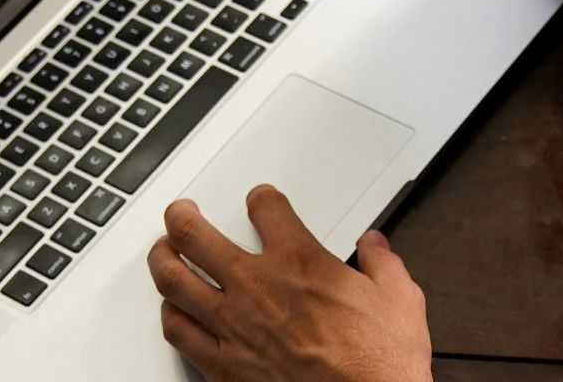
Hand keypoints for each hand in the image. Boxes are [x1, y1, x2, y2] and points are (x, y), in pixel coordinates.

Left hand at [147, 185, 433, 381]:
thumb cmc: (378, 364)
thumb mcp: (400, 298)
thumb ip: (383, 263)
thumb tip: (375, 247)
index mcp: (299, 261)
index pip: (266, 208)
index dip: (261, 198)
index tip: (260, 200)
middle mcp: (257, 287)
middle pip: (195, 236)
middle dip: (182, 218)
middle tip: (180, 212)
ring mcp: (234, 326)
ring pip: (175, 282)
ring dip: (162, 261)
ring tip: (162, 252)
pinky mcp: (223, 366)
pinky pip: (179, 334)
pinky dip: (170, 317)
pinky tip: (171, 312)